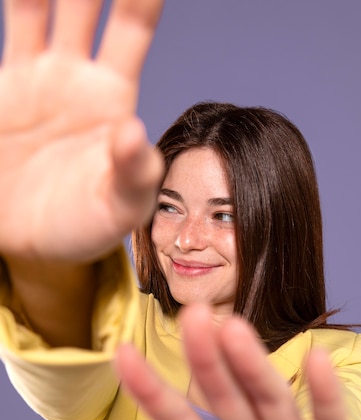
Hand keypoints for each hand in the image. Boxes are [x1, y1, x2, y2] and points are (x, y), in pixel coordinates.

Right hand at [0, 0, 163, 262]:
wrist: (35, 240)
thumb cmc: (89, 224)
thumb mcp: (119, 209)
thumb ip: (133, 174)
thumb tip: (133, 131)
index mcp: (112, 95)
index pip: (132, 23)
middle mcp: (74, 73)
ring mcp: (32, 76)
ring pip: (31, 3)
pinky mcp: (0, 92)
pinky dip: (3, 11)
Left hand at [115, 304, 360, 419]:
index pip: (177, 418)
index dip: (150, 389)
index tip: (121, 353)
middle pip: (224, 396)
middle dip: (206, 360)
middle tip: (191, 316)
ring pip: (269, 399)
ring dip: (253, 367)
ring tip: (234, 331)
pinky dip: (324, 394)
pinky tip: (316, 361)